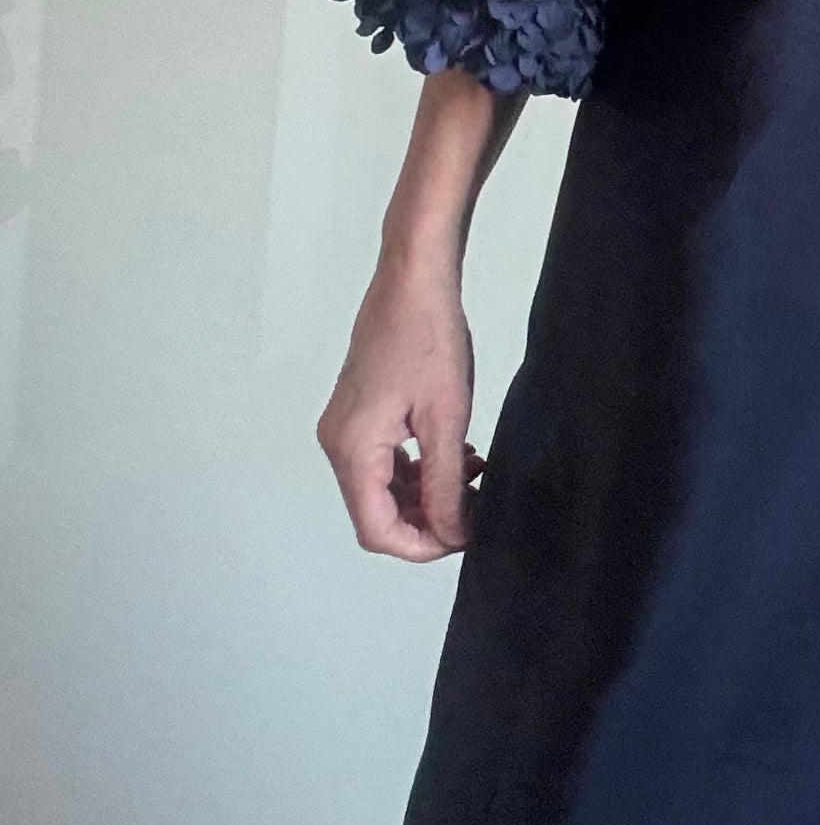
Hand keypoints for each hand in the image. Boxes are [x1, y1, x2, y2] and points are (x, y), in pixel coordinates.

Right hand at [317, 249, 482, 560]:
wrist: (414, 279)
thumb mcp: (447, 419)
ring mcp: (346, 426)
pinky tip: (459, 456)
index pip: (376, 529)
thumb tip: (451, 534)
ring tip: (475, 477)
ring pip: (384, 487)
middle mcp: (339, 443)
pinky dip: (420, 467)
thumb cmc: (429, 337)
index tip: (464, 537)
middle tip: (477, 507)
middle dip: (429, 519)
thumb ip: (446, 484)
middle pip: (378, 512)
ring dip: (428, 492)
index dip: (421, 545)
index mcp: (351, 449)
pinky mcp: (360, 412)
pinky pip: (386, 460)